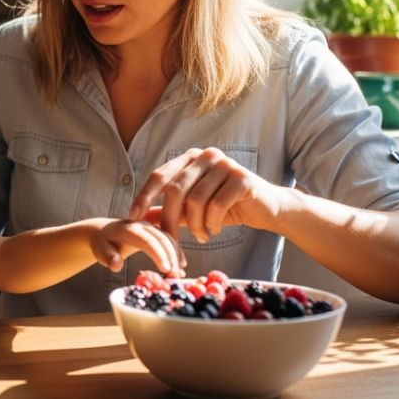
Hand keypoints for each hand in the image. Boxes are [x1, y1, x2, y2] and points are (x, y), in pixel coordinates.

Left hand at [92, 219, 183, 277]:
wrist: (104, 231)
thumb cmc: (102, 244)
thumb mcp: (100, 251)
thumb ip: (108, 258)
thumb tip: (116, 265)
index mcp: (129, 229)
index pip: (147, 240)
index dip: (158, 254)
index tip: (166, 269)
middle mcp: (142, 225)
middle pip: (161, 238)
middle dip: (171, 256)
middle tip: (176, 275)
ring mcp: (150, 227)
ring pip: (168, 239)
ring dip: (176, 255)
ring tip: (179, 274)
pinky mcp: (155, 233)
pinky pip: (169, 240)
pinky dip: (176, 253)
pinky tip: (180, 267)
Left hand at [127, 147, 284, 245]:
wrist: (266, 208)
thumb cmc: (227, 206)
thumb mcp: (193, 209)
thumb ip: (169, 210)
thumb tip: (139, 218)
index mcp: (190, 158)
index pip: (159, 175)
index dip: (144, 196)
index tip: (132, 217)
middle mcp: (206, 155)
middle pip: (175, 190)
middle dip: (169, 220)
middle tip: (172, 243)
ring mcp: (225, 164)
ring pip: (195, 201)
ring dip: (195, 226)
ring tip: (202, 236)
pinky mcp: (242, 178)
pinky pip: (216, 206)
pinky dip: (212, 224)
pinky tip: (216, 230)